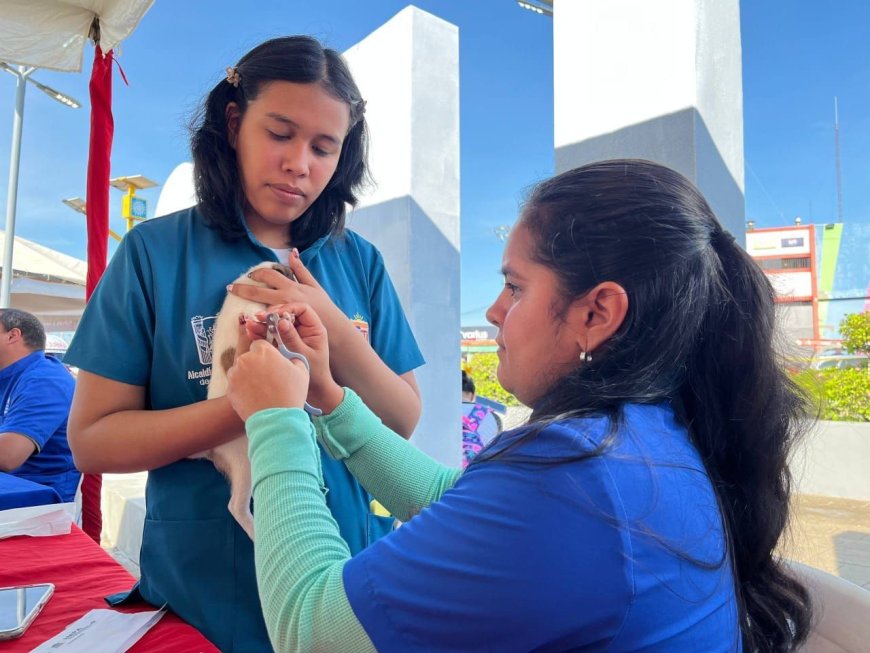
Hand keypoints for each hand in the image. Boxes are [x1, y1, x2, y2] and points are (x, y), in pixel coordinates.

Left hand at [226, 339, 308, 421]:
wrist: (276, 420)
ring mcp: (235, 374)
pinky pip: (235, 384)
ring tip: (260, 389)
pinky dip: (241, 388)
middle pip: (249, 357)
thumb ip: (294, 359)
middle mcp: (246, 359)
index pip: (260, 344)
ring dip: (247, 375)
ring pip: (240, 370)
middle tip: (267, 378)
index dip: (266, 354)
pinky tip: (253, 396)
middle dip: (256, 364)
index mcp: (263, 351)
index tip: (271, 363)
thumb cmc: (291, 394)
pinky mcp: (229, 388)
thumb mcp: (302, 372)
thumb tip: (290, 359)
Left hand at [229, 250, 344, 332]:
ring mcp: (282, 314)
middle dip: (242, 289)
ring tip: (234, 304)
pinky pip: (264, 323)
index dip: (256, 274)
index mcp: (291, 287)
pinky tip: (246, 322)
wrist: (332, 328)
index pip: (269, 276)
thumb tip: (292, 252)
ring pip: (258, 308)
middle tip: (230, 288)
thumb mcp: (313, 285)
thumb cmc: (324, 307)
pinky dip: (254, 321)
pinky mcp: (281, 327)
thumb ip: (300, 270)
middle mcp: (285, 299)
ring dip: (245, 306)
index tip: (248, 275)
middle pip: (257, 292)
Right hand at [243, 304, 343, 413]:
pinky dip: (261, 332)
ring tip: (251, 323)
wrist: (315, 392)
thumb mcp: (303, 354)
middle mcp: (303, 329)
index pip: (302, 308)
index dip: (288, 308)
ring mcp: (292, 336)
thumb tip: (281, 321)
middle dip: (272, 314)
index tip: (275, 314)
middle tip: (259, 317)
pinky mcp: (282, 344)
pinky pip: (271, 334)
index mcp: (314, 328)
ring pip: (276, 323)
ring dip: (264, 322)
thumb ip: (292, 337)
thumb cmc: (315, 374)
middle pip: (287, 313)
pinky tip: (251, 331)